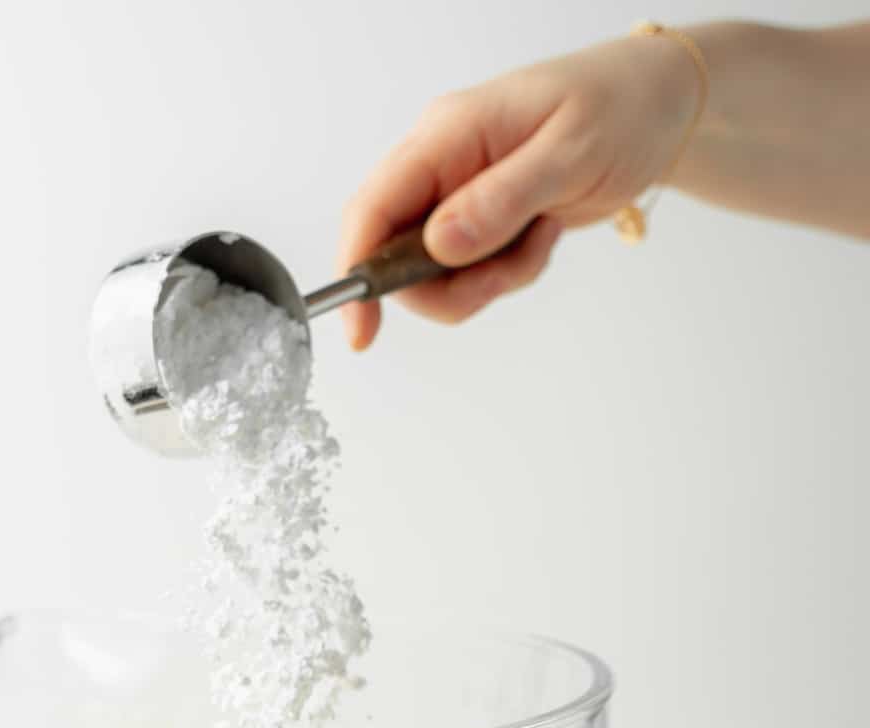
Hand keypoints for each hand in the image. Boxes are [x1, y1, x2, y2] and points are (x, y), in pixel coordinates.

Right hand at [338, 34, 701, 347]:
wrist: (658, 107)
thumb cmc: (621, 109)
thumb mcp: (568, 153)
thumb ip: (501, 201)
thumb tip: (438, 246)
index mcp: (449, 134)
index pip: (374, 206)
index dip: (357, 270)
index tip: (362, 330)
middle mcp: (442, 164)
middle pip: (397, 252)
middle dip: (447, 286)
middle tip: (506, 274)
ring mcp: (459, 193)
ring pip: (436, 273)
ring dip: (487, 281)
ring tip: (540, 240)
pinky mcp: (481, 218)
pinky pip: (470, 271)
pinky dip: (507, 273)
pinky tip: (544, 234)